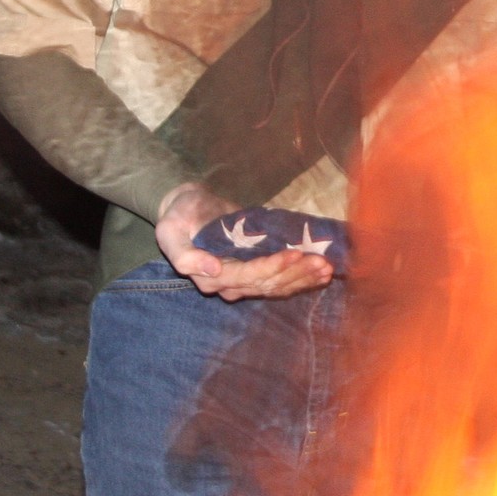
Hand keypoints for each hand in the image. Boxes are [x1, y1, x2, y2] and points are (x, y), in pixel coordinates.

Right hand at [155, 182, 334, 301]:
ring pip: (277, 286)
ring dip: (303, 279)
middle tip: (322, 261)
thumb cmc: (179, 215)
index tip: (295, 253)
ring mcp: (243, 281)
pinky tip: (321, 275)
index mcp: (208, 277)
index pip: (247, 276)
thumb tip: (212, 270)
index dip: (272, 267)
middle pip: (267, 284)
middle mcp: (228, 284)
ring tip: (327, 268)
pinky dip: (301, 278)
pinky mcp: (255, 271)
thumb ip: (183, 253)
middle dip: (296, 273)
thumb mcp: (169, 229)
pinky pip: (280, 281)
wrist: (187, 209)